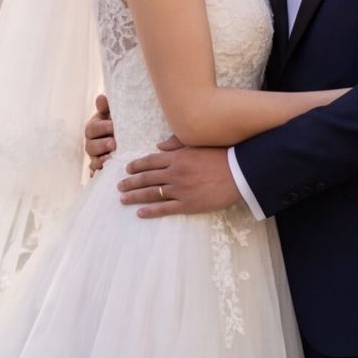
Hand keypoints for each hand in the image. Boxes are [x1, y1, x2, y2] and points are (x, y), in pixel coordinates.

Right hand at [83, 93, 116, 176]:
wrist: (125, 135)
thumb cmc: (118, 121)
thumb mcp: (113, 113)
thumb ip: (107, 108)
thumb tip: (101, 97)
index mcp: (93, 128)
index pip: (93, 128)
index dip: (103, 128)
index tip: (114, 126)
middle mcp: (91, 143)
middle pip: (91, 146)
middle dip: (102, 145)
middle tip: (114, 144)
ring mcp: (95, 156)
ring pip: (93, 160)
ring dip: (100, 161)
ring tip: (110, 160)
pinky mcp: (100, 166)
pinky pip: (96, 172)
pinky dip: (97, 174)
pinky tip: (99, 176)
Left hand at [119, 138, 240, 217]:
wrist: (239, 172)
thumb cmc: (221, 154)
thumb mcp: (198, 144)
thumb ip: (176, 144)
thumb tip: (158, 146)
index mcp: (176, 157)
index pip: (150, 161)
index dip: (136, 165)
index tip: (127, 169)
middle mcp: (174, 173)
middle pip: (146, 178)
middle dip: (130, 182)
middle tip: (119, 185)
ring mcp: (180, 190)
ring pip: (151, 193)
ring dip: (135, 196)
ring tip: (122, 198)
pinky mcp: (188, 204)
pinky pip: (165, 209)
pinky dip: (151, 211)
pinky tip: (140, 213)